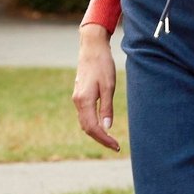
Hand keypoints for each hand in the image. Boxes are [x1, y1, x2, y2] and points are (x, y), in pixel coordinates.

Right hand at [73, 24, 119, 151]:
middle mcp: (78, 101)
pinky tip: (102, 126)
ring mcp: (77, 98)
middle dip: (101, 139)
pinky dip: (92, 124)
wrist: (91, 48)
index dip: (104, 139)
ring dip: (96, 133)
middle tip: (115, 146)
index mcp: (84, 100)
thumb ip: (107, 108)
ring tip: (110, 139)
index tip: (116, 145)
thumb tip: (107, 127)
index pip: (93, 128)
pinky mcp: (79, 95)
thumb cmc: (102, 65)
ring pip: (85, 122)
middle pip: (87, 128)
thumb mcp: (108, 87)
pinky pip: (84, 115)